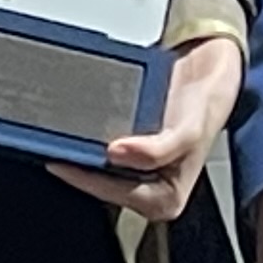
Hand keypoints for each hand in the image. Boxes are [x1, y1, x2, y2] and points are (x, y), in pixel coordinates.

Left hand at [55, 33, 238, 224]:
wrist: (209, 65)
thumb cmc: (209, 104)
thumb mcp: (191, 130)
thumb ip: (158, 150)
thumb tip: (117, 155)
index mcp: (167, 197)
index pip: (117, 195)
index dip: (89, 181)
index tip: (63, 163)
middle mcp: (150, 185)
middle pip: (104, 183)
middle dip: (80, 166)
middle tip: (53, 147)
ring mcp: (137, 166)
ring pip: (99, 166)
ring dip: (80, 151)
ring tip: (59, 136)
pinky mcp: (128, 145)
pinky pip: (101, 146)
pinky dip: (88, 136)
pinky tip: (76, 124)